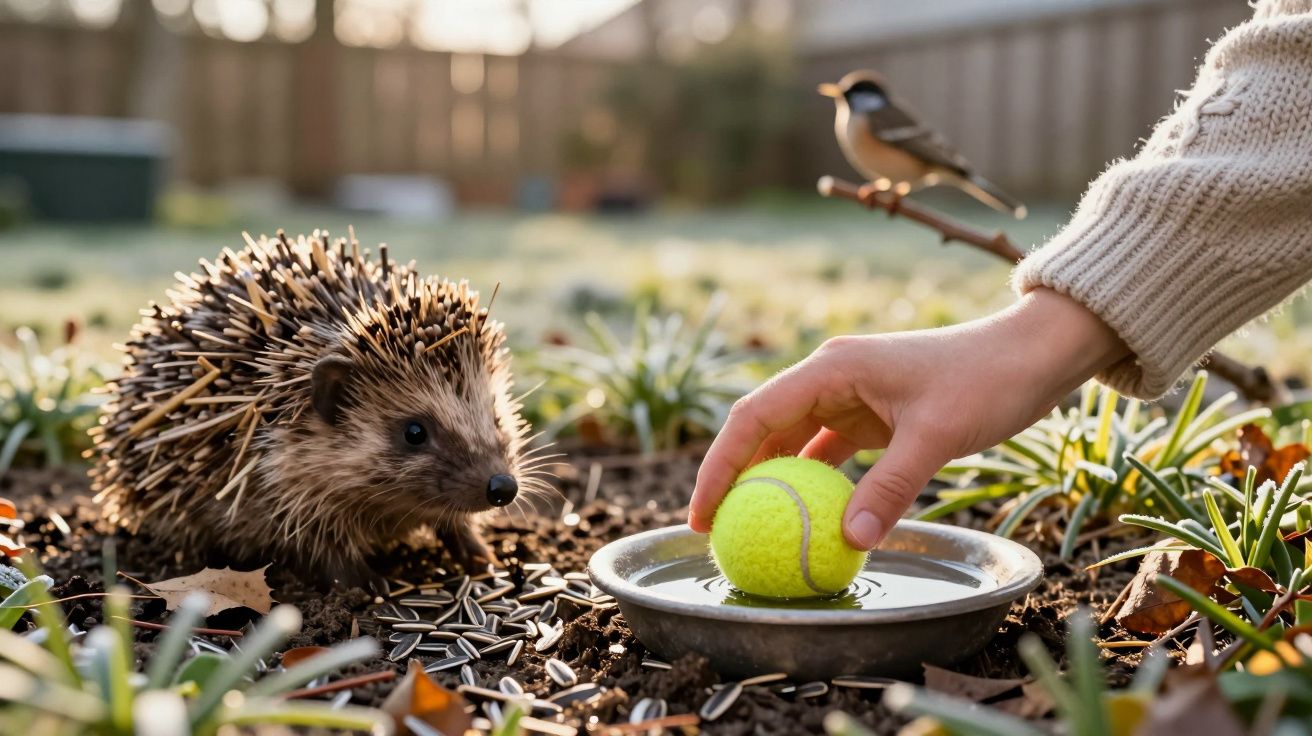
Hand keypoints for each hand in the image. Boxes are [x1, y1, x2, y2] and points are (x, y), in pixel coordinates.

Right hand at [688, 288, 1128, 549]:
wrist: (1033, 353)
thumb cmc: (986, 379)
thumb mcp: (938, 434)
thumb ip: (891, 486)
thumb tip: (848, 542)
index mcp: (831, 367)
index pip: (753, 418)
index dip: (719, 467)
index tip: (704, 516)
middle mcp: (829, 377)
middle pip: (761, 430)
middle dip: (733, 479)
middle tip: (717, 534)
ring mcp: (849, 396)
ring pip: (791, 443)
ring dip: (771, 484)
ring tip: (751, 531)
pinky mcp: (871, 415)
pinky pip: (827, 454)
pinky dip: (815, 486)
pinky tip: (807, 521)